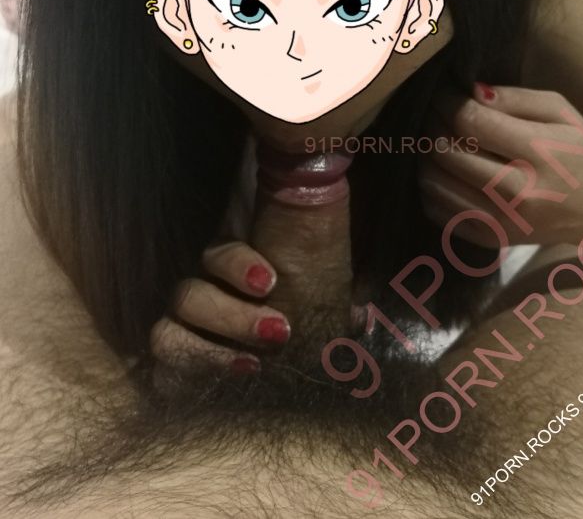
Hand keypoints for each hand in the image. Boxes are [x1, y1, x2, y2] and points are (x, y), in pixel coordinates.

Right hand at [151, 147, 355, 378]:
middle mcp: (198, 293)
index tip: (269, 282)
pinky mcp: (174, 367)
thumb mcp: (325, 297)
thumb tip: (362, 318)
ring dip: (207, 354)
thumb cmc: (308, 314)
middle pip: (187, 296)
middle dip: (232, 316)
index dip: (236, 264)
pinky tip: (228, 387)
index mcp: (227, 264)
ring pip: (166, 333)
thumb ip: (336, 292)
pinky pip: (163, 374)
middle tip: (279, 331)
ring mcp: (180, 329)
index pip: (217, 253)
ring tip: (252, 366)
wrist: (293, 355)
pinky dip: (189, 381)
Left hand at [419, 83, 582, 248]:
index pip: (471, 122)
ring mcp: (501, 222)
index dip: (446, 103)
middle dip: (432, 125)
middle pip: (446, 152)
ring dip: (426, 155)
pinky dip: (430, 186)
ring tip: (437, 139)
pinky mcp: (490, 240)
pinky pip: (437, 211)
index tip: (442, 92)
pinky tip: (443, 170)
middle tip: (434, 112)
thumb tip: (471, 92)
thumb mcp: (561, 113)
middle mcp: (518, 192)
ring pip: (434, 183)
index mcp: (539, 154)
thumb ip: (515, 98)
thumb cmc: (582, 153)